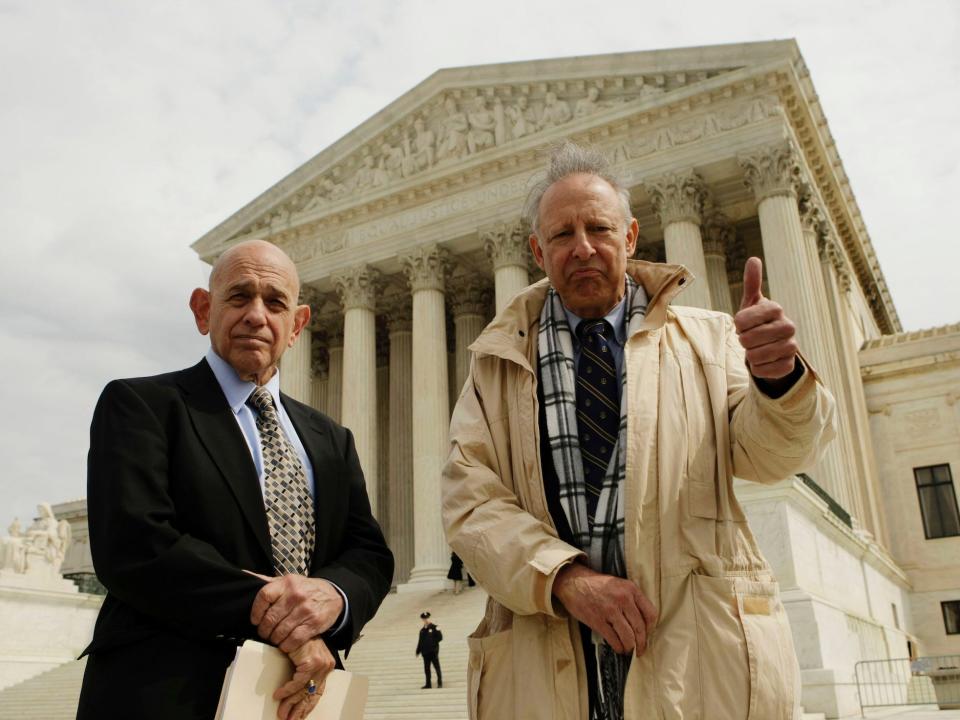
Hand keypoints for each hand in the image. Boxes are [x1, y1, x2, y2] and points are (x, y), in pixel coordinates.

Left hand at [250, 574, 344, 652]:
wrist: (333, 595)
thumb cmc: (305, 589)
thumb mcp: (288, 581)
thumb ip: (268, 582)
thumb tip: (243, 575)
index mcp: (287, 583)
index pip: (264, 596)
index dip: (256, 611)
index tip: (255, 620)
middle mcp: (296, 595)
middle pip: (270, 618)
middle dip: (264, 630)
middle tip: (264, 633)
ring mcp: (305, 610)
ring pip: (280, 631)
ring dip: (274, 639)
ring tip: (274, 638)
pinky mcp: (314, 623)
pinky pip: (294, 639)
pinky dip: (286, 645)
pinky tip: (285, 644)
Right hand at [273, 637, 334, 719]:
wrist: (297, 624)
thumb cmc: (300, 640)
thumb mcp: (302, 659)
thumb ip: (302, 673)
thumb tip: (293, 693)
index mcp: (325, 667)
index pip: (317, 693)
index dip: (307, 707)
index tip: (298, 717)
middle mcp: (325, 667)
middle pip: (311, 694)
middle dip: (298, 709)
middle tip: (288, 718)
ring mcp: (320, 665)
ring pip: (304, 690)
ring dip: (290, 703)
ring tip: (281, 711)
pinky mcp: (311, 662)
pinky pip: (298, 682)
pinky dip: (287, 690)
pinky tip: (278, 695)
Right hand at [552, 563, 657, 655]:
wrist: (573, 582)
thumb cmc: (597, 585)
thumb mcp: (619, 585)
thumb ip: (631, 599)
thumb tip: (642, 622)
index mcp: (631, 589)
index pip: (651, 613)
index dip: (650, 628)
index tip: (647, 634)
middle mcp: (623, 598)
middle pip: (640, 628)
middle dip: (642, 643)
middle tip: (640, 650)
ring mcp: (610, 610)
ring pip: (628, 636)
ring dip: (630, 647)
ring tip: (628, 650)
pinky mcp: (597, 620)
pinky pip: (613, 639)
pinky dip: (618, 647)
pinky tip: (618, 648)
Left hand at [734, 257, 797, 379]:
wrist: (772, 345)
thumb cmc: (757, 321)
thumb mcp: (752, 303)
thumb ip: (752, 283)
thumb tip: (754, 259)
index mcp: (776, 309)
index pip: (741, 321)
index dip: (738, 325)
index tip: (744, 323)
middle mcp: (788, 326)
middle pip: (747, 340)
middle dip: (743, 341)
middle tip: (751, 338)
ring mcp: (791, 347)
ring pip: (754, 356)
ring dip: (750, 355)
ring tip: (757, 348)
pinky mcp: (789, 365)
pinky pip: (762, 370)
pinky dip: (757, 368)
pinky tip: (764, 361)